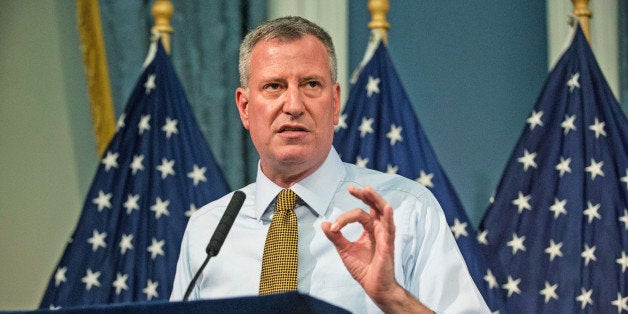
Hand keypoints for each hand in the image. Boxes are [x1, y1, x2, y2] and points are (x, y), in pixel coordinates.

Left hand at [321, 186, 431, 312]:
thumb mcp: (345, 250)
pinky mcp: (388, 246)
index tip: (334, 226)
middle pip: (375, 207)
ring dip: (376, 201)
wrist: (373, 287)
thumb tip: (324, 224)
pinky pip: (390, 229)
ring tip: (368, 190)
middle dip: (365, 196)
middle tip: (352, 188)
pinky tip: (387, 208)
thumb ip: (336, 237)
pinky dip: (389, 217)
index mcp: (370, 229)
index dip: (345, 217)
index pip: (360, 213)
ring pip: (383, 213)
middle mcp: (379, 230)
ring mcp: (385, 236)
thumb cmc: (363, 268)